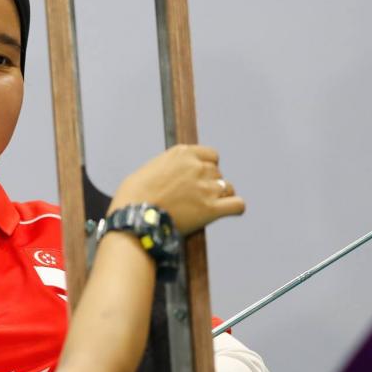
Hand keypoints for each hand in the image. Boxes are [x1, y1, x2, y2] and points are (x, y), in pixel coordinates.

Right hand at [109, 144, 244, 234]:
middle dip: (209, 184)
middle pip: (217, 173)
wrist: (134, 217)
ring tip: (206, 207)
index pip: (211, 155)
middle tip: (195, 198)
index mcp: (182, 153)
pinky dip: (235, 208)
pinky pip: (237, 205)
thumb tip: (175, 176)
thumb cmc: (133, 196)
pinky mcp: (211, 209)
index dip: (206, 167)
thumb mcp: (150, 170)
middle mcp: (197, 167)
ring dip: (220, 196)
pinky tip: (227, 211)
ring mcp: (205, 188)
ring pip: (228, 188)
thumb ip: (169, 168)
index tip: (198, 178)